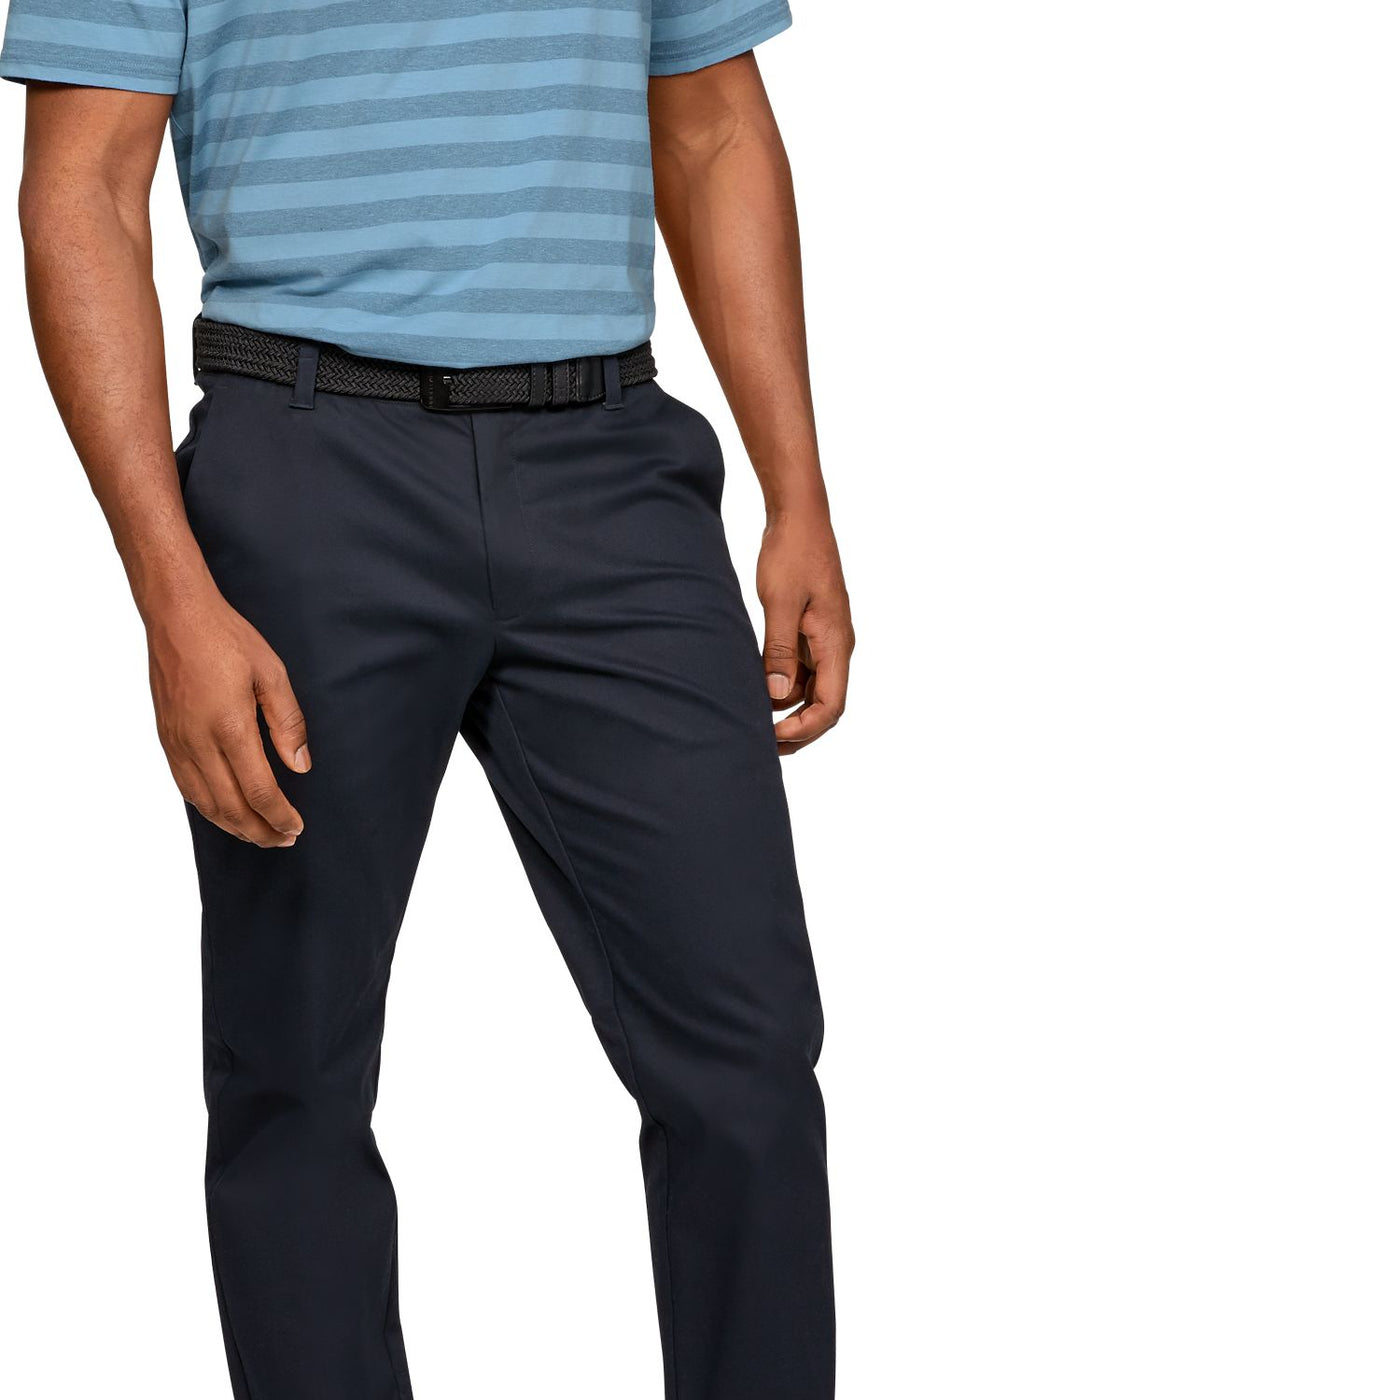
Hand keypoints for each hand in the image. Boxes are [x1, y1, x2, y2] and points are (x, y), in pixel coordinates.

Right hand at [147, 588, 309, 845]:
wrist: (176, 617)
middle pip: (229, 806)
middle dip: (259, 830)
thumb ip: (288, 722)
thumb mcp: (271, 673)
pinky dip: (208, 808)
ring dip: (233, 826)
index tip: (296, 827)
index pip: (257, 790)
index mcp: (229, 727)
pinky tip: (225, 812)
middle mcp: (198, 741)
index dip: (278, 815)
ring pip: (204, 802)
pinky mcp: (166, 738)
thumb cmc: (228, 639)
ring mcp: (177, 742)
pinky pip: (185, 786)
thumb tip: (301, 766)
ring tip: (260, 834)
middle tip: (284, 839)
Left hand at [757, 508, 854, 754]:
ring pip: (812, 691)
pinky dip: (783, 689)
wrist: (799, 516)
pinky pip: (802, 672)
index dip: (804, 730)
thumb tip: (778, 697)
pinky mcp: (810, 631)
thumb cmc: (792, 553)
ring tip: (753, 725)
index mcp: (837, 643)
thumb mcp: (781, 603)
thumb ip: (779, 650)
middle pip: (825, 706)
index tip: (772, 738)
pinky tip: (757, 693)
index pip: (831, 706)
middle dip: (797, 732)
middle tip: (761, 748)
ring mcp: (824, 640)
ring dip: (788, 713)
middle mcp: (836, 647)